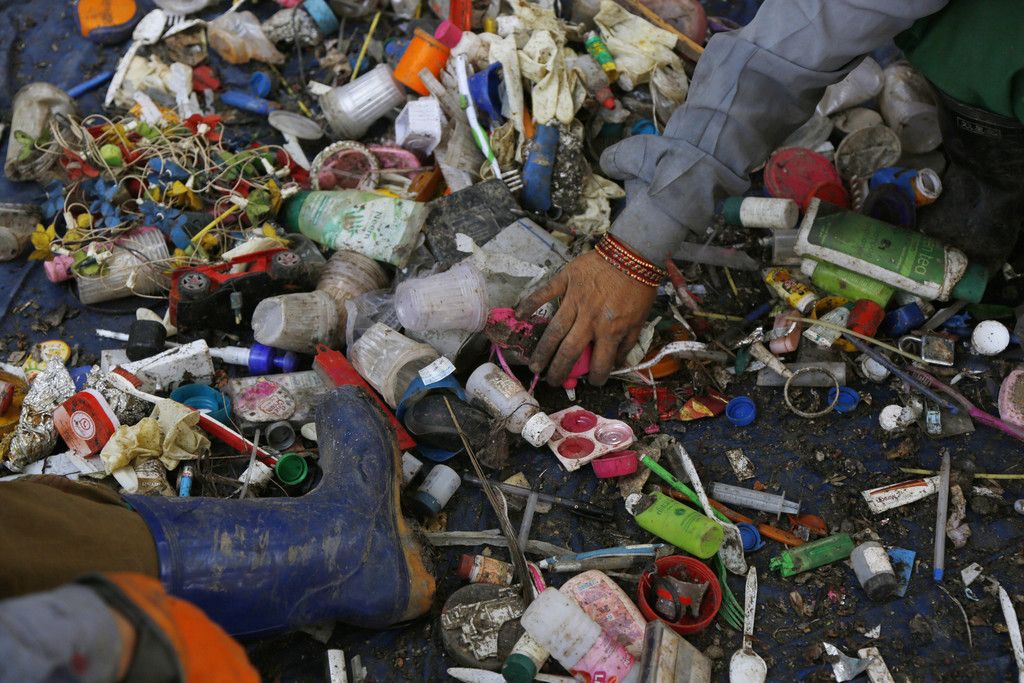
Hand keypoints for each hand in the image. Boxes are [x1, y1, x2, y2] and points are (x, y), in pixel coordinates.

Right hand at [516, 250, 656, 386]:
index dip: (596, 377)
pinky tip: (519, 315)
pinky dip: (530, 303)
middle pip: (569, 351)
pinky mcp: (566, 280)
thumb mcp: (640, 320)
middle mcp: (590, 318)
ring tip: (534, 365)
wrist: (633, 253)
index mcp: (611, 329)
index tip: (592, 382)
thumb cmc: (638, 288)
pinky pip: (545, 293)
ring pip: (554, 330)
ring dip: (542, 351)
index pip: (600, 362)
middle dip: (559, 370)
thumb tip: (616, 362)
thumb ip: (627, 343)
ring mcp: (575, 299)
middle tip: (552, 381)